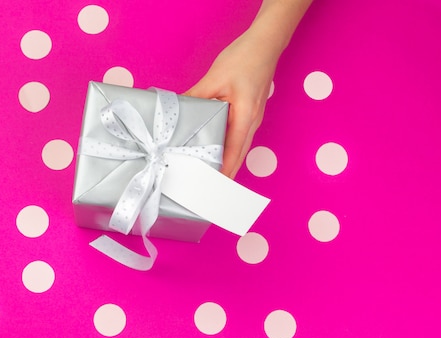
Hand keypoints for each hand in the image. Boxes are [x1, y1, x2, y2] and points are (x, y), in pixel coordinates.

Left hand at [185, 28, 279, 178]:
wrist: (265, 44)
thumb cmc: (243, 59)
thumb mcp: (213, 78)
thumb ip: (195, 97)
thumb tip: (176, 111)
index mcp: (245, 117)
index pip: (233, 152)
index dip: (224, 172)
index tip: (214, 188)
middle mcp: (252, 122)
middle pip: (239, 155)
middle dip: (226, 174)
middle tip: (209, 189)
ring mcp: (253, 118)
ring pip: (239, 148)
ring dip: (227, 162)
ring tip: (210, 176)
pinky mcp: (249, 113)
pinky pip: (239, 137)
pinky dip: (228, 149)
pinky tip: (214, 150)